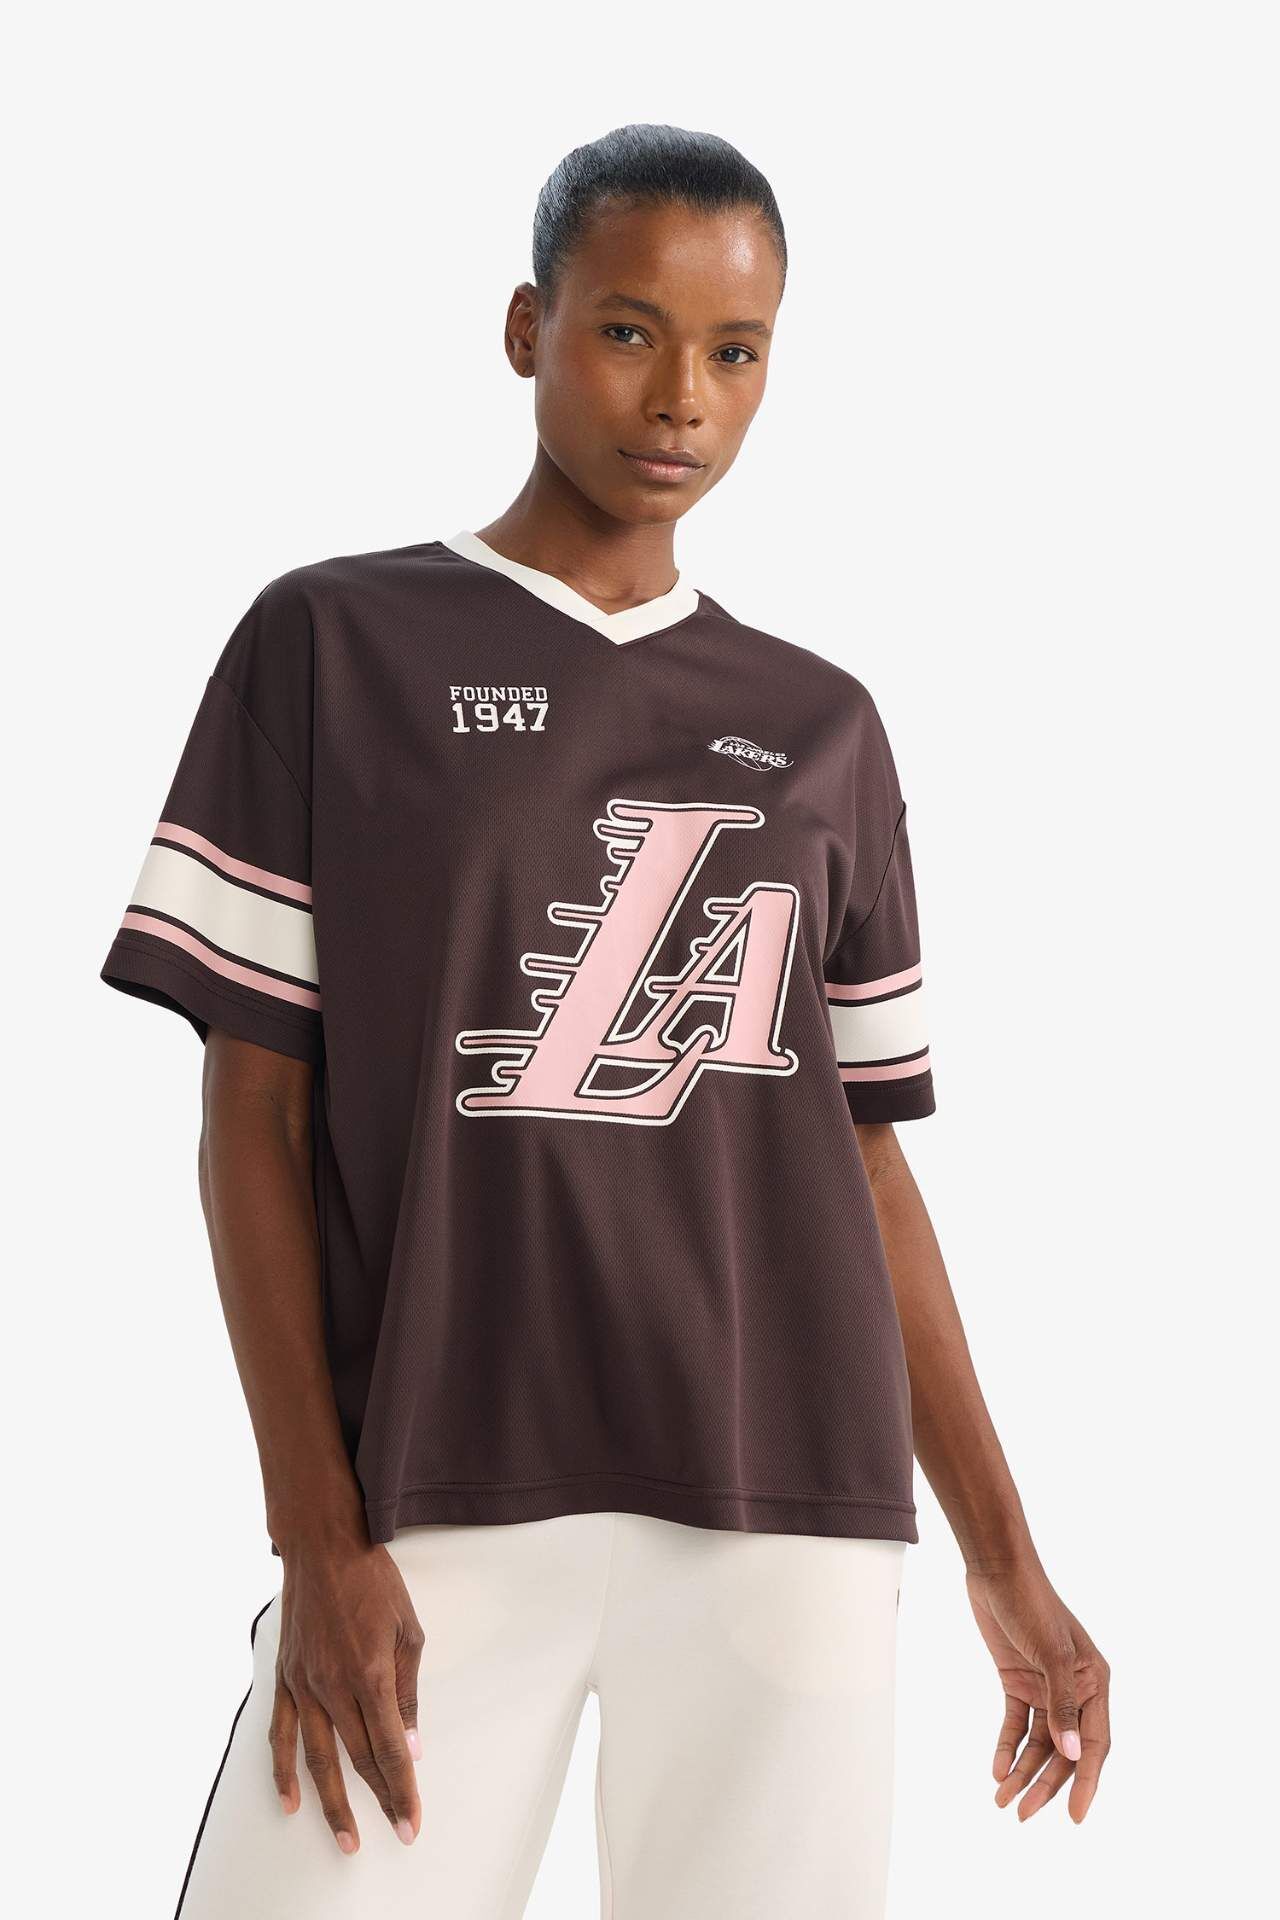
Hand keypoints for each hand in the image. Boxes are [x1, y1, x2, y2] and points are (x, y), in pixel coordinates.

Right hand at [269, 1533, 425, 1853]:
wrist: (324, 1545)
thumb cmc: (373, 1581)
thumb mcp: (408, 1630)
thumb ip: (407, 1692)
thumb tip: (409, 1744)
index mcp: (371, 1674)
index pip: (388, 1748)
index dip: (401, 1789)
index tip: (411, 1820)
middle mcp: (333, 1686)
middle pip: (358, 1759)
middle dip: (379, 1801)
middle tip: (395, 1831)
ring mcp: (304, 1684)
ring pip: (316, 1758)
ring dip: (332, 1802)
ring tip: (346, 1838)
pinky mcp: (285, 1678)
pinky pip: (280, 1734)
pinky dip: (283, 1771)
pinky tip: (290, 1800)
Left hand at [965, 1555, 1110, 1823]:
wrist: (997, 1570)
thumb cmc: (1032, 1604)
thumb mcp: (1051, 1654)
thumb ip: (1062, 1704)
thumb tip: (1073, 1755)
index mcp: (1094, 1682)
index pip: (1095, 1743)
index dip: (1085, 1782)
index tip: (1075, 1818)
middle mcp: (1073, 1689)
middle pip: (1063, 1749)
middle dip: (1045, 1783)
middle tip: (1022, 1814)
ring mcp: (1044, 1686)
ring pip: (1038, 1741)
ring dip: (1022, 1770)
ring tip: (1002, 1798)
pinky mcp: (1017, 1680)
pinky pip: (1015, 1723)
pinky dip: (1006, 1746)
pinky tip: (996, 1769)